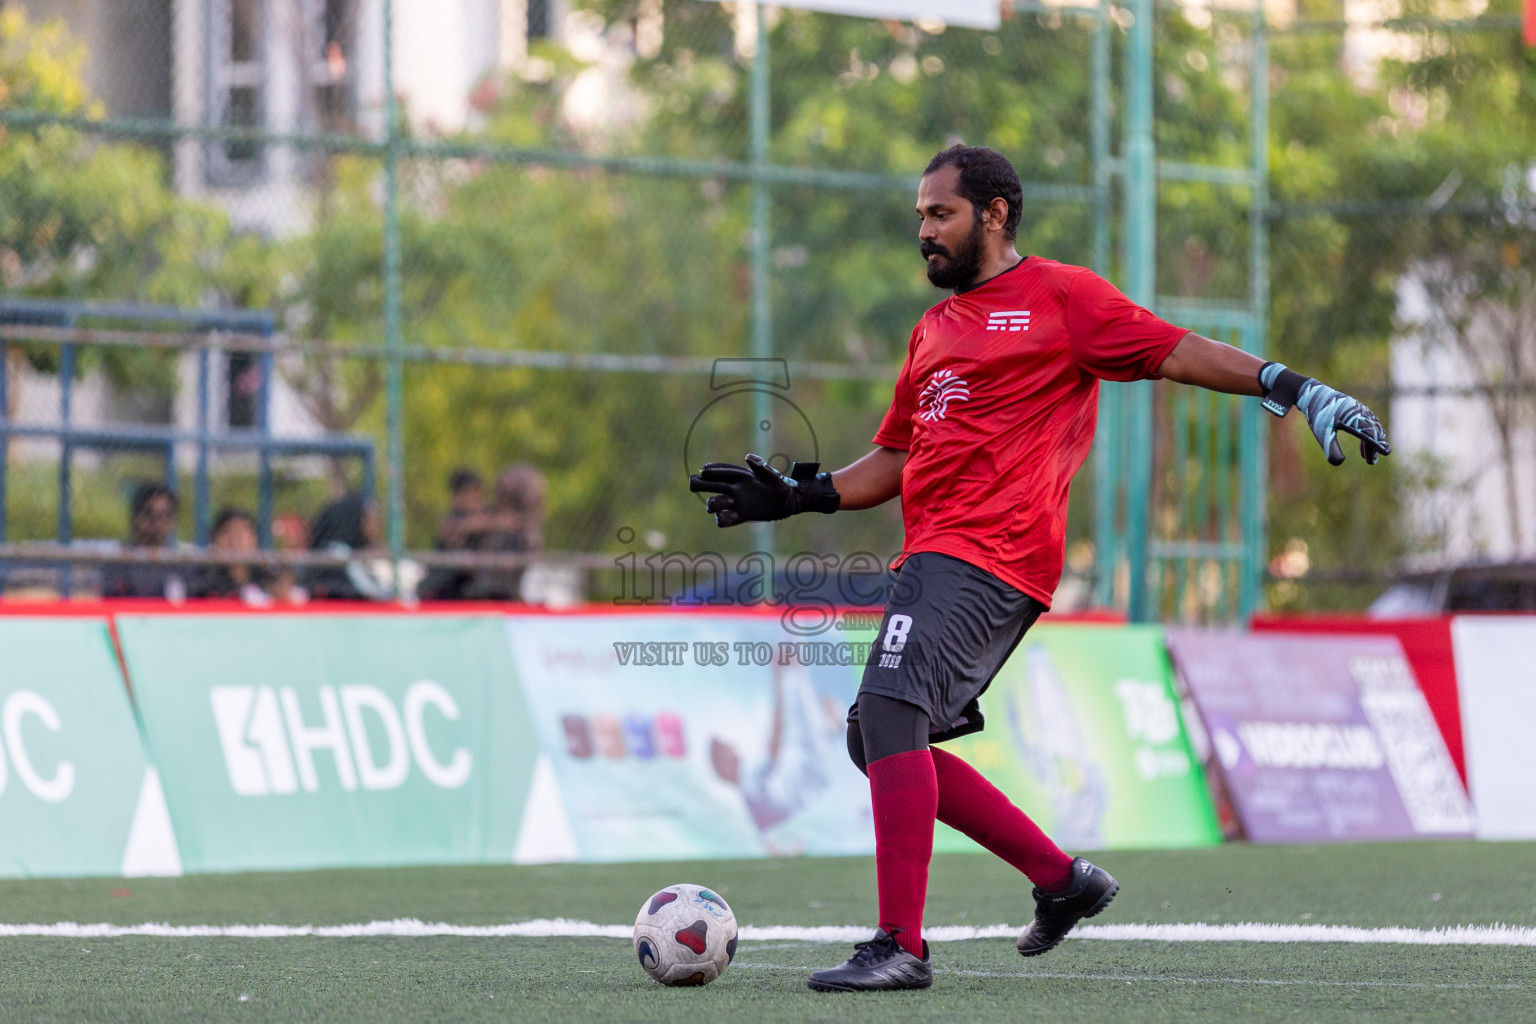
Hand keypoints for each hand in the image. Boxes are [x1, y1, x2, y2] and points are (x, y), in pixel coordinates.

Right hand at [689, 454, 839, 526]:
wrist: (789, 503)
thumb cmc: (782, 486)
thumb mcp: (774, 477)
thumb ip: (761, 467)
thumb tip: (747, 457)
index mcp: (742, 476)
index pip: (723, 472)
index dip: (713, 470)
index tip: (703, 470)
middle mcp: (736, 488)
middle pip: (712, 484)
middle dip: (700, 483)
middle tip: (692, 483)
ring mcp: (737, 502)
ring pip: (716, 502)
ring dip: (712, 504)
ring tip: (713, 505)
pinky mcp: (741, 515)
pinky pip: (726, 519)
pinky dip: (722, 519)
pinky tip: (723, 518)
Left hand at [1259, 362, 1390, 465]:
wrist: (1313, 394)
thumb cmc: (1317, 414)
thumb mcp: (1322, 433)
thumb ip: (1331, 448)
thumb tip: (1341, 462)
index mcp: (1351, 418)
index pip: (1368, 433)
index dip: (1377, 443)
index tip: (1387, 452)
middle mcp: (1359, 412)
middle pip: (1372, 431)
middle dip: (1374, 446)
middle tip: (1372, 462)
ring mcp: (1359, 410)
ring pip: (1371, 428)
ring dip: (1371, 443)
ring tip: (1368, 459)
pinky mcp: (1357, 409)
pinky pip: (1367, 424)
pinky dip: (1367, 436)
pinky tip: (1362, 450)